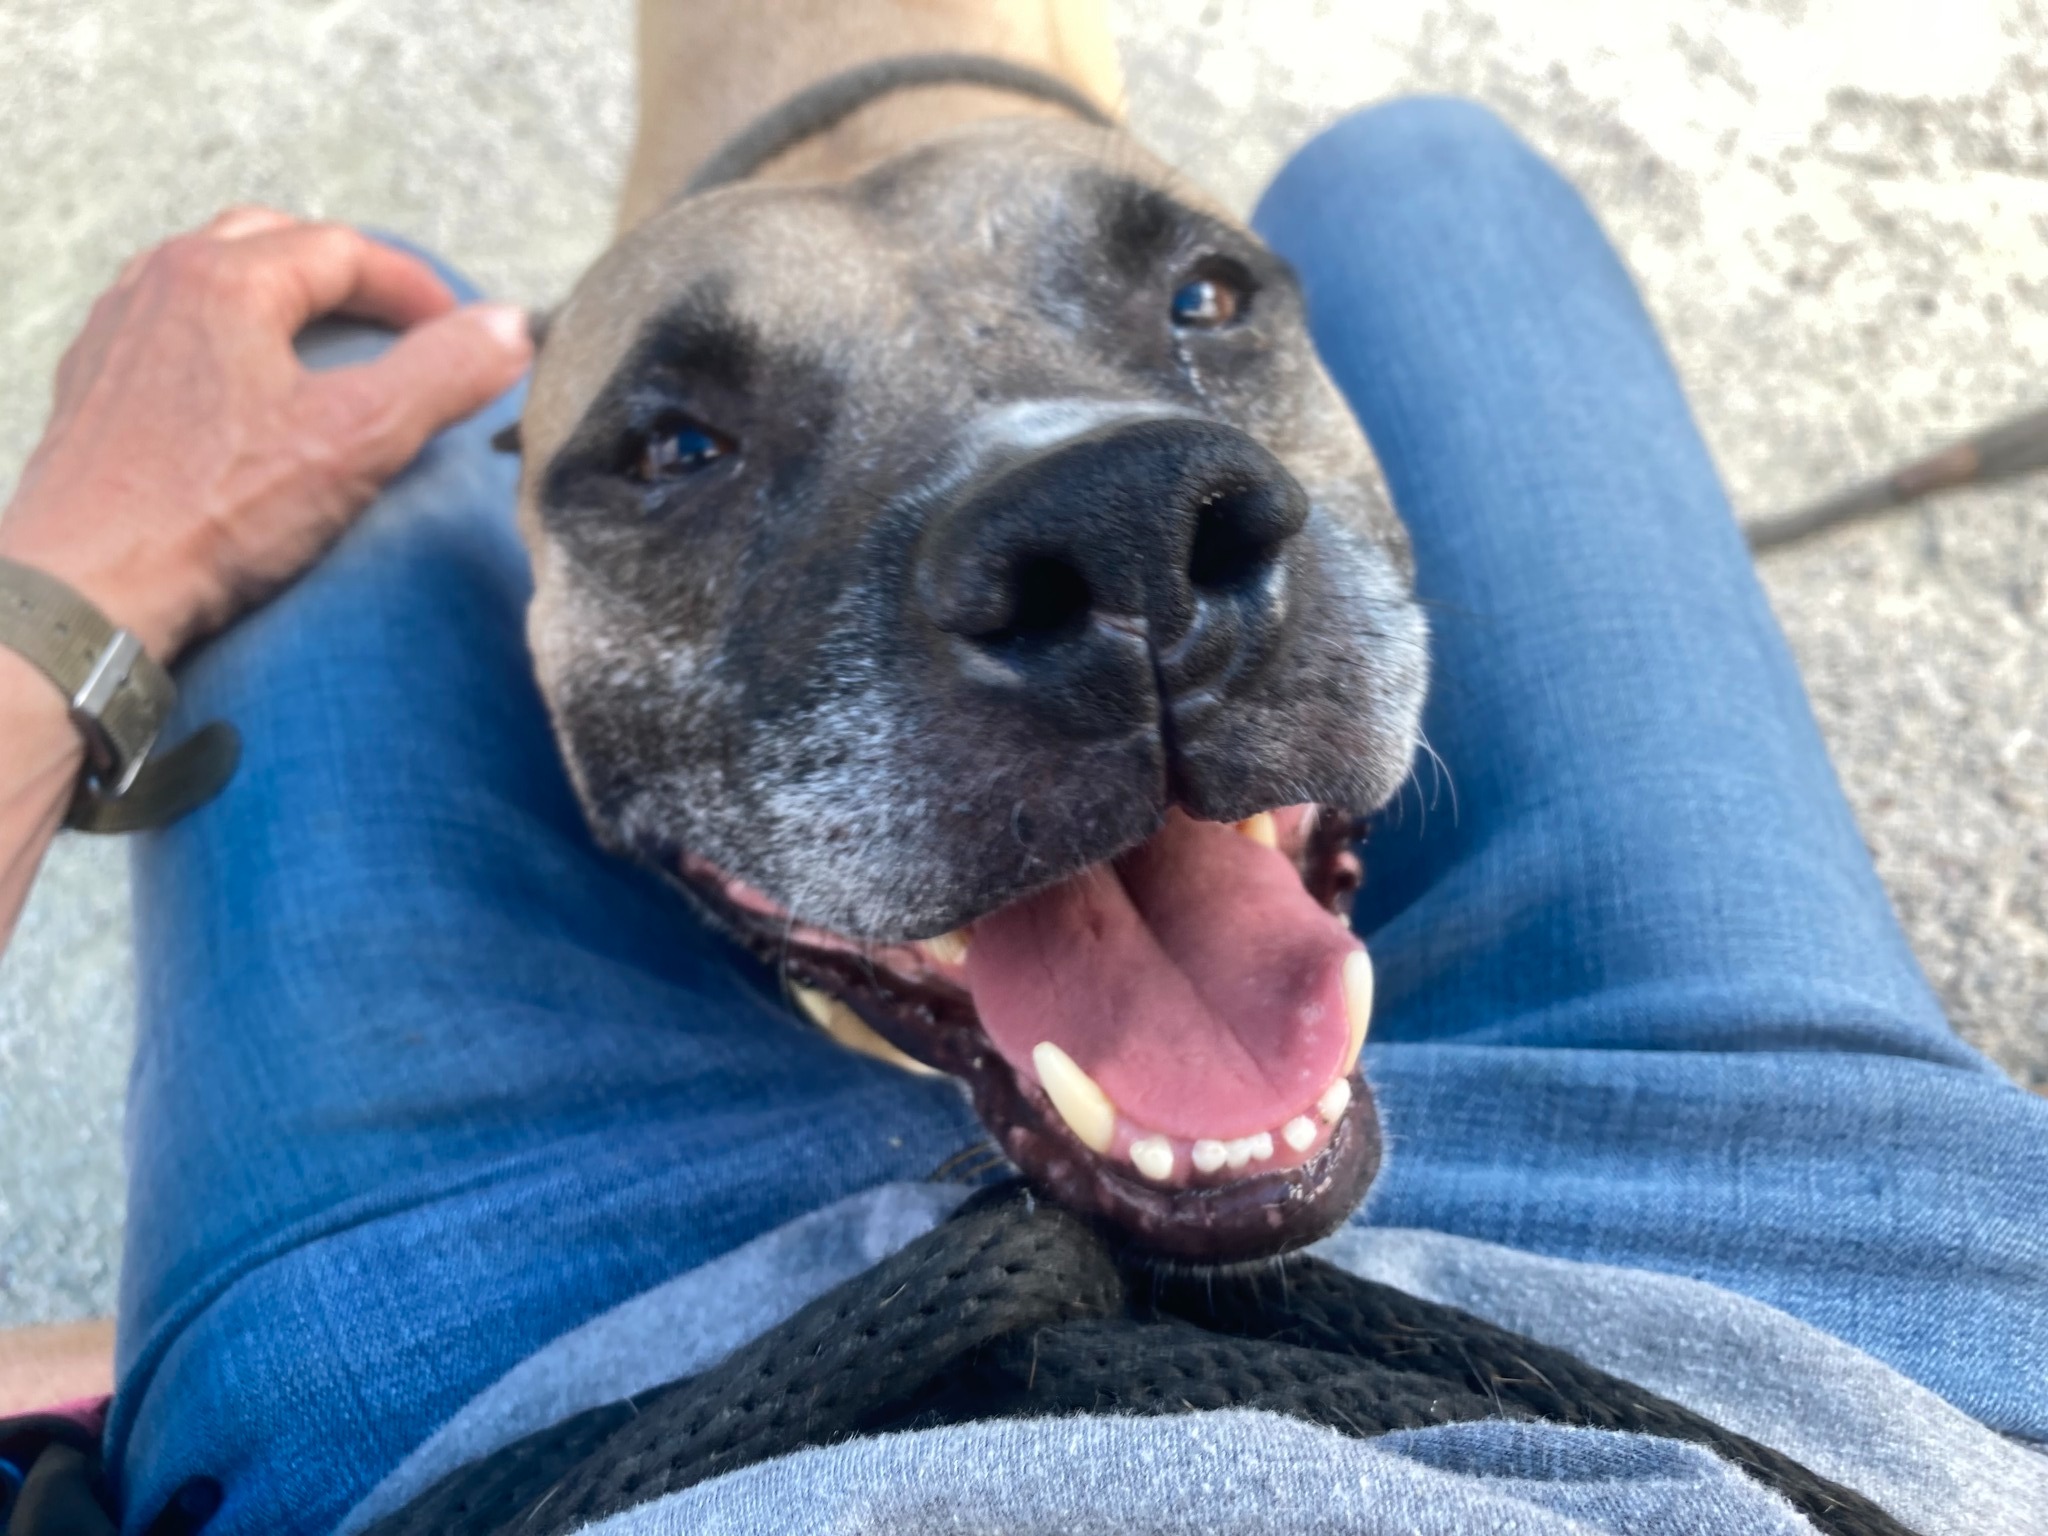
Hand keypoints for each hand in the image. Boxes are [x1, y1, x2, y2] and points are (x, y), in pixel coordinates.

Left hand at [0, 207, 531, 661]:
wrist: (89, 589)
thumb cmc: (217, 514)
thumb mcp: (361, 440)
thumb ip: (443, 373)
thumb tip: (512, 327)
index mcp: (224, 278)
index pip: (343, 248)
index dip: (415, 286)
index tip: (459, 331)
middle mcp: (161, 283)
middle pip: (273, 243)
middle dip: (346, 276)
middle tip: (401, 327)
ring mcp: (119, 331)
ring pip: (214, 277)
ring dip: (283, 298)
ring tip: (330, 348)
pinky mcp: (95, 385)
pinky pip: (172, 326)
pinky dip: (228, 334)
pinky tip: (249, 389)